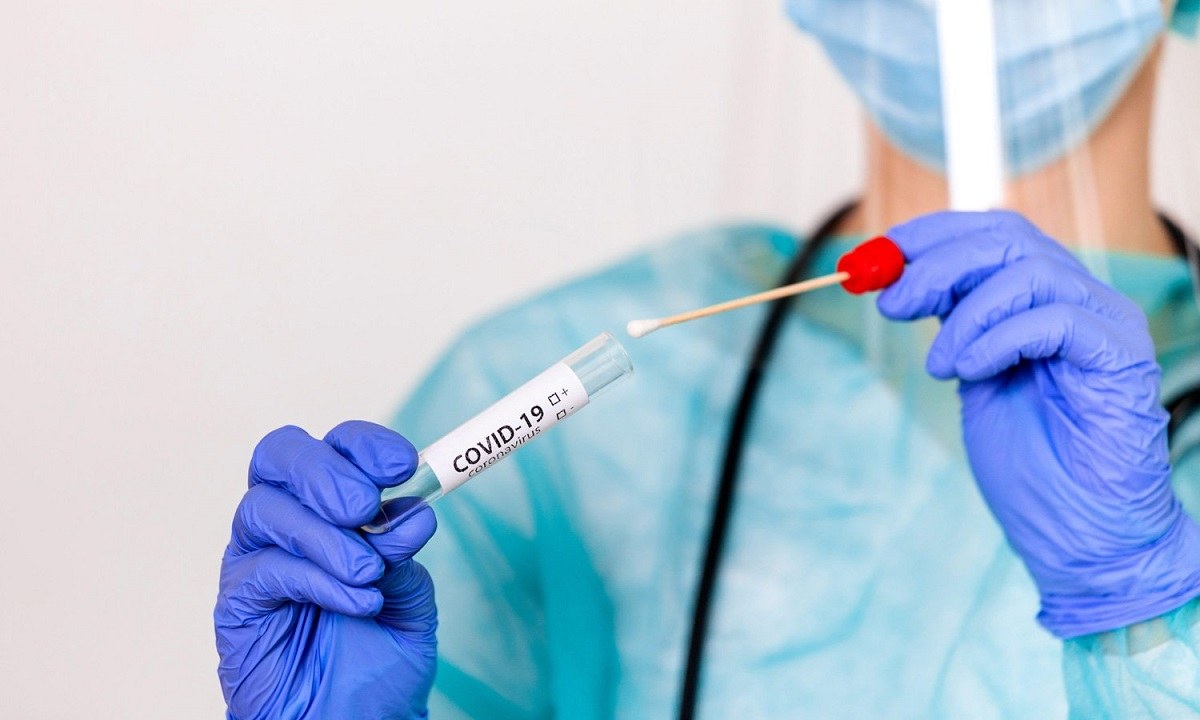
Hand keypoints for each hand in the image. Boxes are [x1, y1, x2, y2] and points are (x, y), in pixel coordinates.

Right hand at [215, 421, 436, 718]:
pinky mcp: (237, 602)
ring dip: (326, 536)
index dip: (364, 444)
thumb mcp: (411, 599)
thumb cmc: (376, 662)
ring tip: (368, 572)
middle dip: (327, 473)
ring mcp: (256, 558)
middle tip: (366, 508)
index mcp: (330, 507)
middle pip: (281, 455)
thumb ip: (406, 553)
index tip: (403, 464)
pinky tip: (357, 601)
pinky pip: (265, 569)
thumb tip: (412, 512)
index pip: (333, 447)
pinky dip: (318, 578)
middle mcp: (287, 522)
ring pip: (266, 507)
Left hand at [878, 210, 1199, 637]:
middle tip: (892, 302)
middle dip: (937, 263)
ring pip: (1030, 271)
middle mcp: (1080, 300)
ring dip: (966, 314)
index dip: (932, 234)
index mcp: (1044, 299)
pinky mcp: (1121, 357)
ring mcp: (1105, 324)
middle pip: (1008, 240)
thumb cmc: (1028, 462)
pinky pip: (1055, 319)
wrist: (1077, 531)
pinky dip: (999, 338)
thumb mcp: (972, 374)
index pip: (993, 232)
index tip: (877, 255)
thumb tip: (899, 281)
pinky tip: (971, 373)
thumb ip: (952, 323)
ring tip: (940, 366)